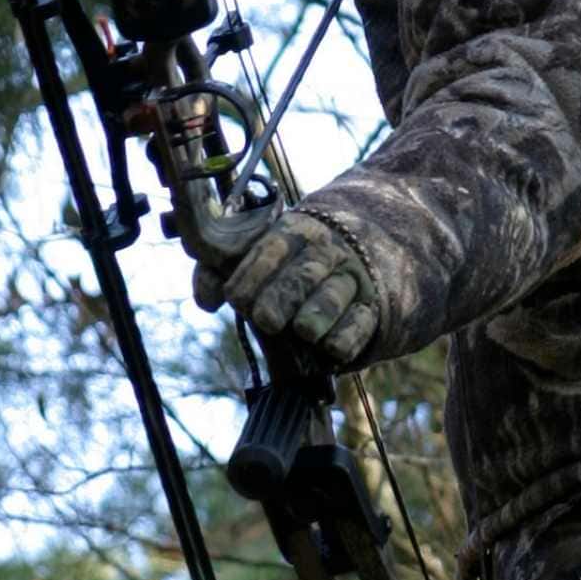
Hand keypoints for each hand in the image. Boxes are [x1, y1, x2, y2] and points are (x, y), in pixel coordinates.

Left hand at [193, 211, 378, 364]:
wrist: (367, 248)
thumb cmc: (294, 261)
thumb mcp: (261, 253)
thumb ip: (221, 270)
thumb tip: (207, 301)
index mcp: (295, 231)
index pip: (272, 248)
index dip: (251, 275)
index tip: (236, 299)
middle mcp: (326, 251)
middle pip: (303, 273)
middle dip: (282, 296)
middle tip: (265, 319)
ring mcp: (353, 278)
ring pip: (335, 295)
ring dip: (318, 314)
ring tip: (303, 330)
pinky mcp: (373, 307)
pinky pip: (362, 322)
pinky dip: (347, 336)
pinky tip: (332, 348)